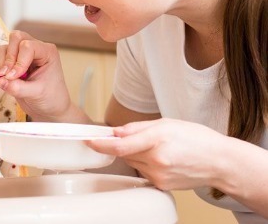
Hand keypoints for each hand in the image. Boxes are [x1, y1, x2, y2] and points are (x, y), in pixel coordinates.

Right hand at [0, 30, 83, 122]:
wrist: (50, 108)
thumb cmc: (50, 98)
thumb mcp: (36, 94)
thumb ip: (18, 88)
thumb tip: (0, 81)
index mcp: (47, 52)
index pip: (28, 46)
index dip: (18, 61)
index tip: (13, 77)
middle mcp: (36, 48)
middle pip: (16, 38)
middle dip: (9, 57)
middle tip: (6, 75)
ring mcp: (24, 53)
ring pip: (6, 46)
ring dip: (2, 62)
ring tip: (6, 78)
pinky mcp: (14, 61)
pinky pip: (1, 56)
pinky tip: (5, 80)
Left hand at [86, 118, 226, 190]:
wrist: (219, 162)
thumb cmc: (197, 139)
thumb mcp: (166, 123)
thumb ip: (137, 128)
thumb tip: (116, 131)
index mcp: (157, 140)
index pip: (120, 145)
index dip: (101, 144)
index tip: (90, 140)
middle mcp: (156, 160)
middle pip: (124, 153)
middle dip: (124, 145)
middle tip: (139, 138)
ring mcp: (159, 175)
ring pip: (133, 163)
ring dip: (136, 154)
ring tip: (158, 148)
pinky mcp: (161, 185)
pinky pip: (143, 172)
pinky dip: (146, 164)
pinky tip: (163, 159)